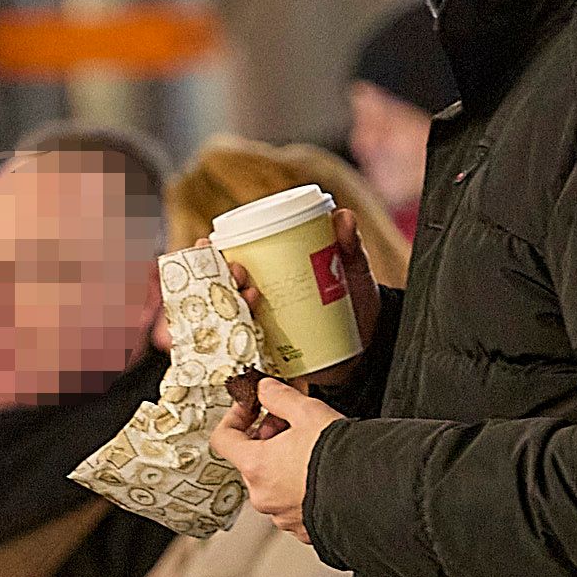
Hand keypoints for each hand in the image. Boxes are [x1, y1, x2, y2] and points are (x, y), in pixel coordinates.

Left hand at [209, 377, 341, 546]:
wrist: (376, 494)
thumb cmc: (341, 458)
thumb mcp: (309, 412)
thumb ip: (279, 396)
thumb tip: (266, 388)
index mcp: (256, 466)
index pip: (223, 439)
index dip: (235, 417)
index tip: (251, 408)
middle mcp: (263, 496)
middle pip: (251, 460)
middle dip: (267, 438)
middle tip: (291, 424)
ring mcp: (282, 515)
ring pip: (273, 483)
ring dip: (284, 464)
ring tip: (311, 449)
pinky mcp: (303, 528)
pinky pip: (293, 503)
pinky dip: (301, 487)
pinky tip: (321, 474)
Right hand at [216, 207, 382, 391]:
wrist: (371, 346)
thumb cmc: (354, 302)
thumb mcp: (352, 270)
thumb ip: (349, 245)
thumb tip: (343, 216)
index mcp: (265, 277)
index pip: (227, 263)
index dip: (209, 254)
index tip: (206, 243)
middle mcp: (255, 304)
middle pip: (221, 293)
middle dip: (218, 281)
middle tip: (238, 272)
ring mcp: (260, 333)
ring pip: (228, 323)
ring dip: (228, 311)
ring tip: (252, 298)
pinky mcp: (269, 359)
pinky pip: (243, 357)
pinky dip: (236, 352)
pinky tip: (238, 343)